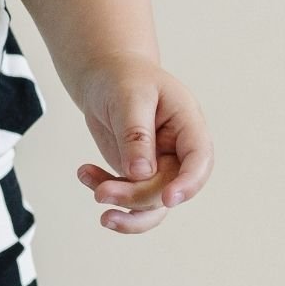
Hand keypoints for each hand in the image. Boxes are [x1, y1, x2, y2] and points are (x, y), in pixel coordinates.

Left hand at [73, 52, 213, 234]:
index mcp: (187, 124)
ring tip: (95, 192)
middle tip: (101, 192)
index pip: (199, 159)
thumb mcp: (130, 98)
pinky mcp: (137, 177)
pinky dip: (103, 190)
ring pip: (149, 204)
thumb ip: (136, 135)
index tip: (167, 198)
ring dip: (122, 205)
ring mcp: (158, 167)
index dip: (188, 183)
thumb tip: (141, 173)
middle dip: (134, 196)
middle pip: (166, 188)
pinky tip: (85, 173)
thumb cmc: (124, 80)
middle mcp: (177, 151)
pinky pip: (126, 200)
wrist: (107, 79)